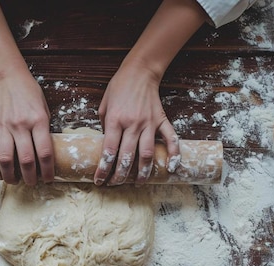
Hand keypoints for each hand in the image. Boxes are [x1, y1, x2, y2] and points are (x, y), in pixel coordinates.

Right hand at [0, 73, 53, 185]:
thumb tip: (46, 157)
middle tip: (31, 184)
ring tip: (12, 182)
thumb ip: (44, 132)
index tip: (48, 180)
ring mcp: (4, 126)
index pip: (45, 152)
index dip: (48, 171)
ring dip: (8, 175)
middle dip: (29, 177)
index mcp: (39, 121)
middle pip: (25, 159)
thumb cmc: (31, 95)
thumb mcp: (45, 111)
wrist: (10, 78)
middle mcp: (21, 125)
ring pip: (4, 158)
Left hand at [94, 62, 179, 185]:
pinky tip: (172, 168)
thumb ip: (105, 127)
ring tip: (138, 183)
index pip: (109, 151)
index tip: (100, 181)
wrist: (140, 72)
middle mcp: (133, 124)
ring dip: (143, 172)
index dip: (104, 169)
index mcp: (115, 120)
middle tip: (116, 184)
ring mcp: (149, 123)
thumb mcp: (104, 106)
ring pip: (147, 153)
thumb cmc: (119, 88)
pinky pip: (171, 139)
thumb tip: (107, 147)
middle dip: (120, 175)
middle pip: (127, 157)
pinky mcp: (162, 120)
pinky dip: (173, 155)